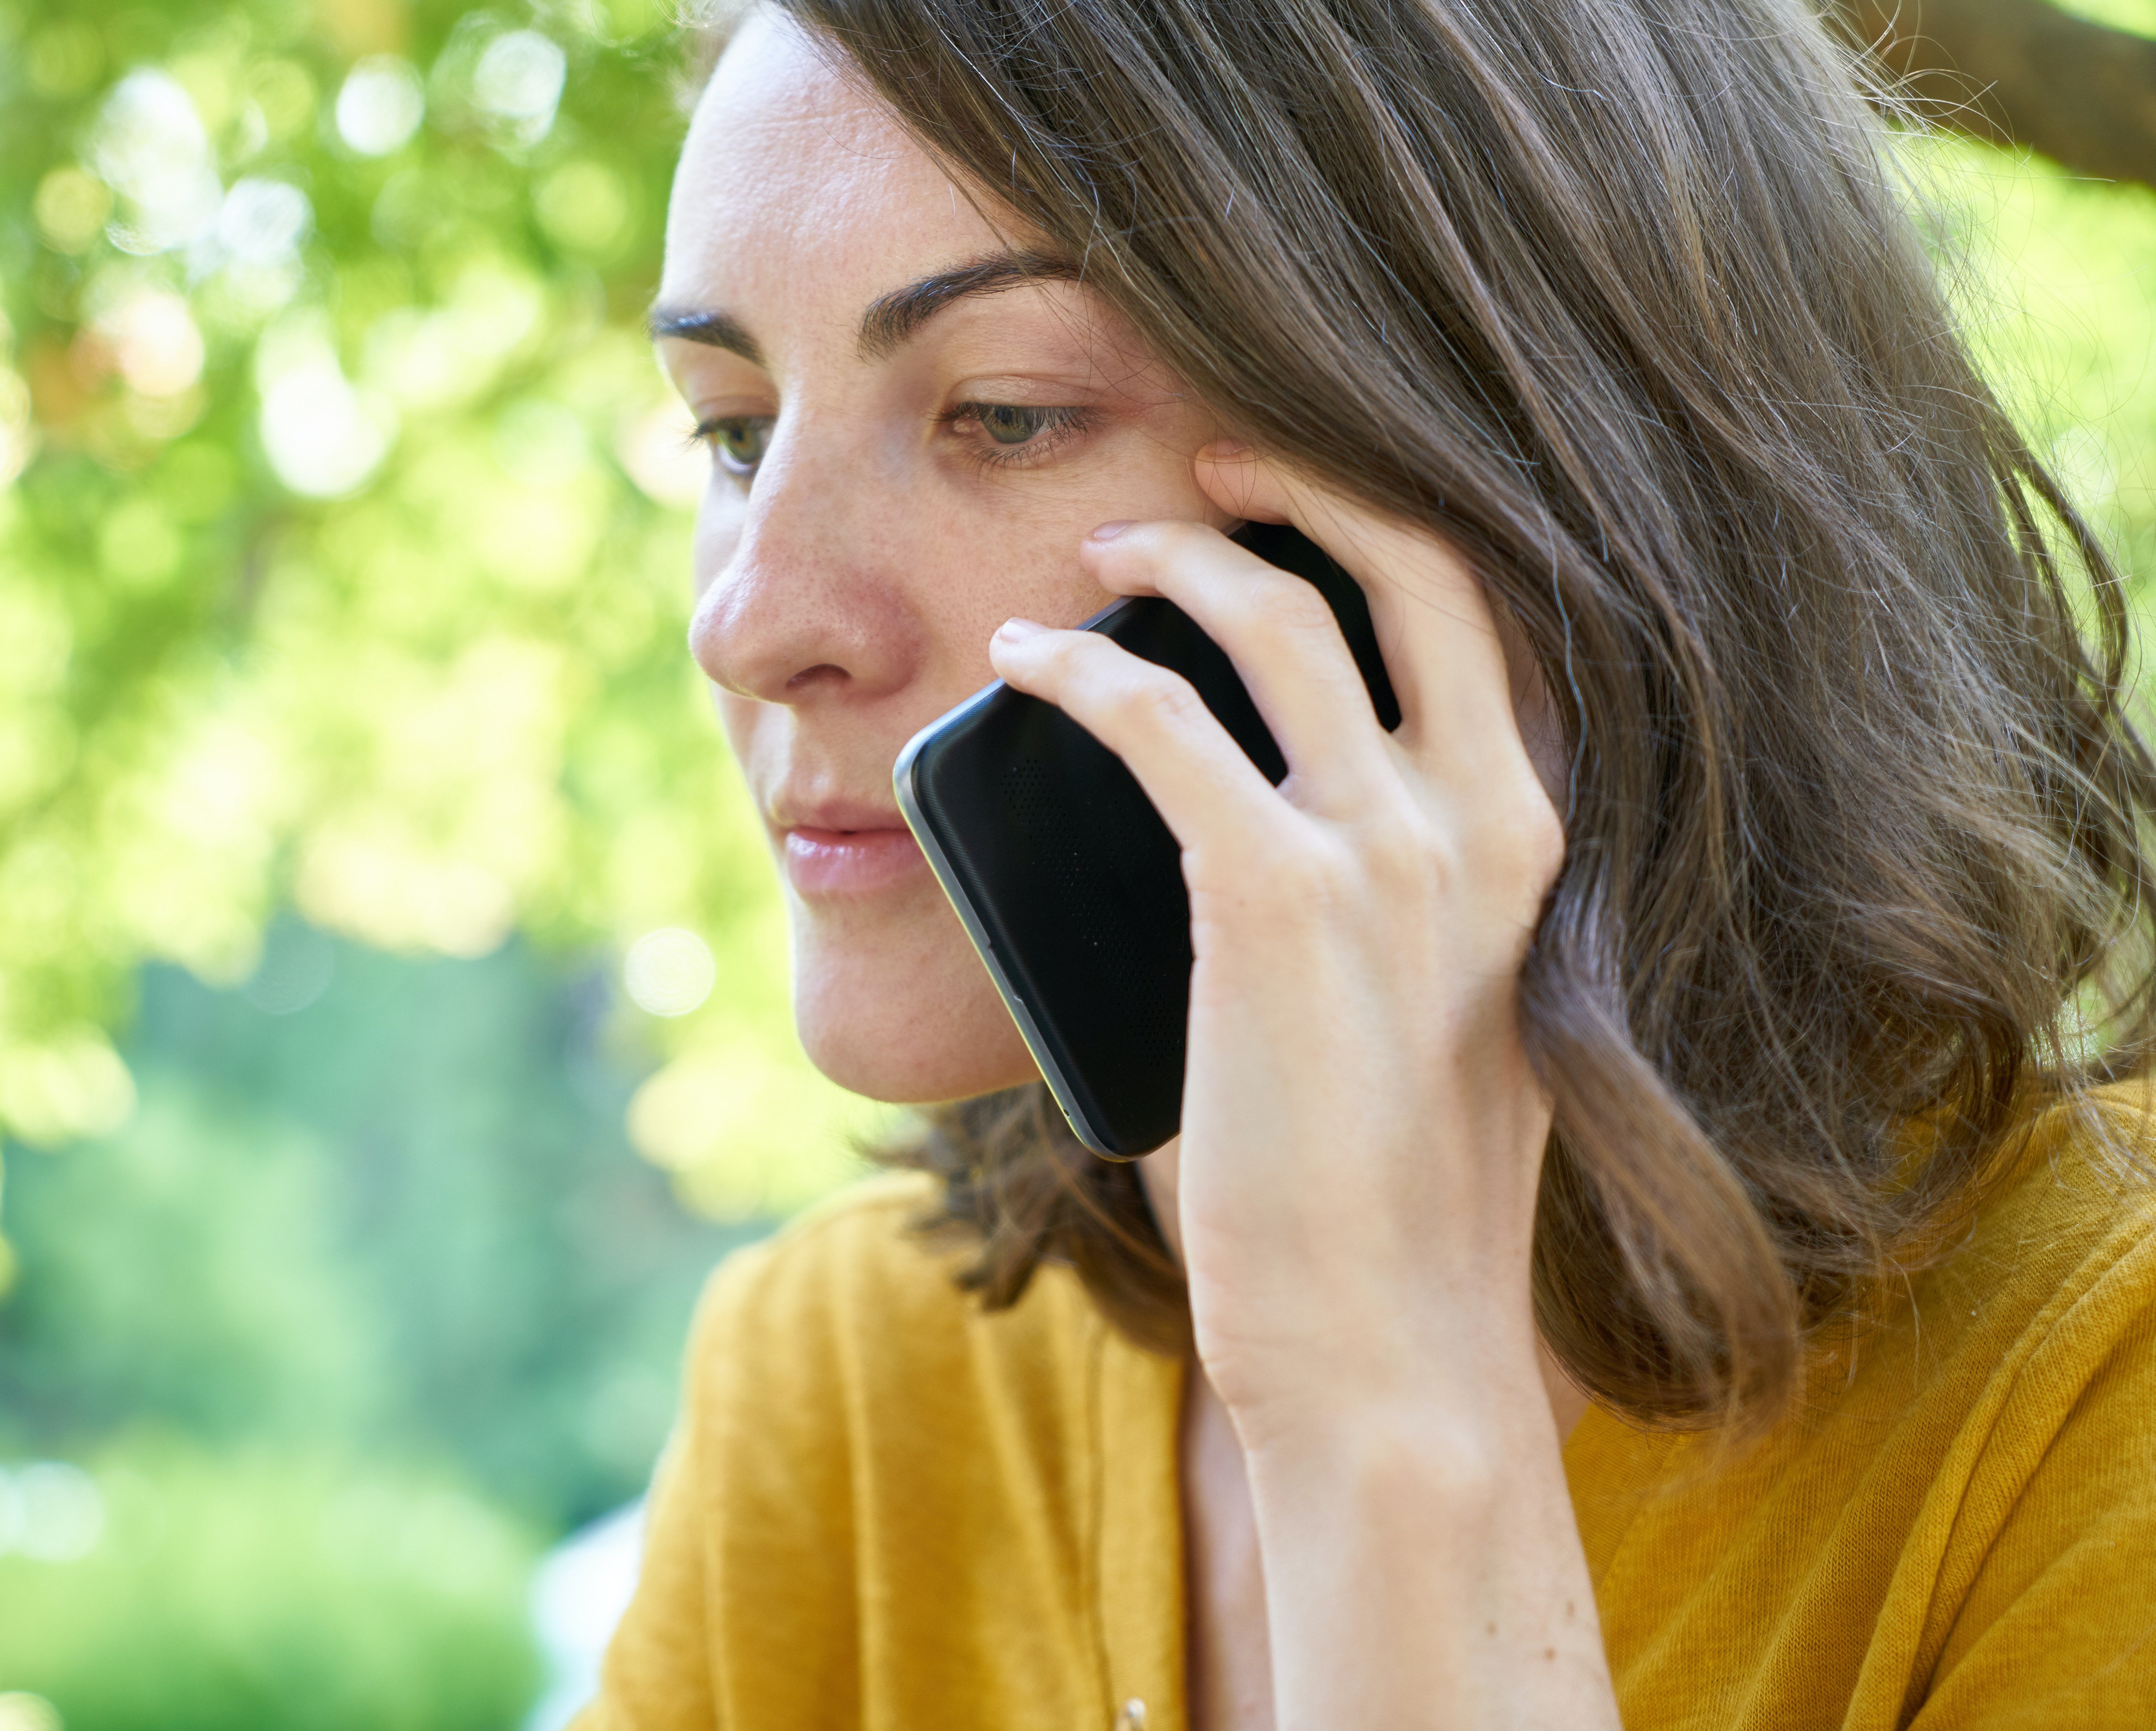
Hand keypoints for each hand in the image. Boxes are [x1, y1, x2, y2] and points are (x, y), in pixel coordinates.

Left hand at [985, 441, 1565, 1433]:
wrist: (1394, 1345)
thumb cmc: (1385, 1197)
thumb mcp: (1425, 1009)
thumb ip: (1373, 897)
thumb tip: (1233, 807)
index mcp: (1535, 847)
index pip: (1495, 623)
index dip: (1399, 529)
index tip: (1307, 496)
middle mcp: (1488, 824)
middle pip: (1421, 566)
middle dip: (1314, 483)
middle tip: (1219, 460)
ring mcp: (1392, 854)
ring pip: (1281, 618)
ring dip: (1178, 557)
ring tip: (1098, 550)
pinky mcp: (1279, 899)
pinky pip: (1159, 721)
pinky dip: (1080, 670)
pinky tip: (1023, 661)